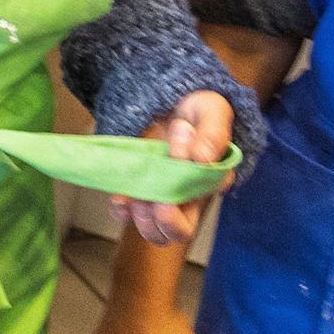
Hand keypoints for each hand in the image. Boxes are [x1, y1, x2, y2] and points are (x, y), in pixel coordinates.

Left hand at [109, 89, 235, 247]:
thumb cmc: (197, 108)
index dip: (178, 213)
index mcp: (207, 185)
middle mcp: (184, 196)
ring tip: (137, 194)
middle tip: (151, 199)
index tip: (163, 193)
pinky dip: (121, 209)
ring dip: (141, 217)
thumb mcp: (211, 111)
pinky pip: (126, 212)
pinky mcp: (136, 185)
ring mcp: (158, 192)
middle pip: (174, 234)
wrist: (171, 99)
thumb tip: (200, 159)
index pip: (196, 215)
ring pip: (150, 229)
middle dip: (161, 222)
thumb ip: (212, 133)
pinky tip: (120, 197)